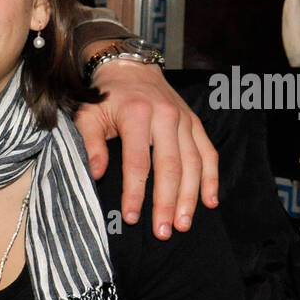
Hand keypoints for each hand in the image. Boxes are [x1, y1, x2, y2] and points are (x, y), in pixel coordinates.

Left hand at [75, 63, 217, 238]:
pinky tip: (210, 202)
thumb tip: (96, 174)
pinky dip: (211, 178)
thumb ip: (90, 143)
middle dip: (167, 202)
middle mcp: (165, 117)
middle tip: (163, 232)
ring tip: (183, 224)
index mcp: (137, 115)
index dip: (135, 192)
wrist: (130, 67)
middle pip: (170, 167)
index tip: (131, 218)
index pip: (138, 162)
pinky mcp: (195, 123)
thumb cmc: (105, 97)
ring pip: (193, 163)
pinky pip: (208, 153)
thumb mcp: (88, 115)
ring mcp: (184, 120)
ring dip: (190, 197)